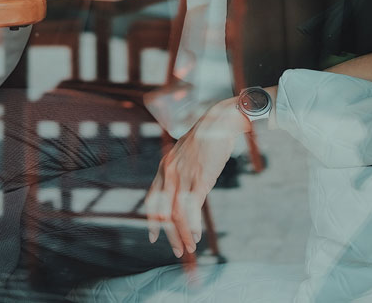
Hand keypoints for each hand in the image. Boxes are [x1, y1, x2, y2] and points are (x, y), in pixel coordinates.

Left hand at [145, 98, 248, 256]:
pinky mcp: (200, 179)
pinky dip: (193, 226)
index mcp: (165, 165)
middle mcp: (170, 172)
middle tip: (176, 250)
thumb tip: (185, 187)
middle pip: (163, 210)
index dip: (152, 219)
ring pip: (176, 213)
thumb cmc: (206, 137)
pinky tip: (196, 236)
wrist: (219, 121)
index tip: (153, 235)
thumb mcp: (186, 153)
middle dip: (168, 234)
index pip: (152, 198)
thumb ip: (181, 170)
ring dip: (182, 234)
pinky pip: (192, 208)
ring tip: (189, 247)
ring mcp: (184, 176)